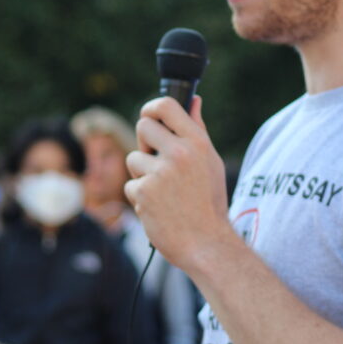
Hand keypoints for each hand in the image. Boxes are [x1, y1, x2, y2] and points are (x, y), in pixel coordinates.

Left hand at [125, 96, 233, 270]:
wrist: (206, 243)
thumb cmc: (209, 202)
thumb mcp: (211, 162)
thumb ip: (198, 130)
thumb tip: (194, 100)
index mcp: (198, 142)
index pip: (167, 105)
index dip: (152, 107)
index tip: (150, 115)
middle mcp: (179, 153)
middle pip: (143, 126)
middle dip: (144, 142)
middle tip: (155, 160)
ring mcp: (159, 172)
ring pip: (133, 158)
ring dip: (142, 174)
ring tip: (164, 192)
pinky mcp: (143, 191)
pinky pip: (131, 185)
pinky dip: (141, 197)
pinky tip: (159, 208)